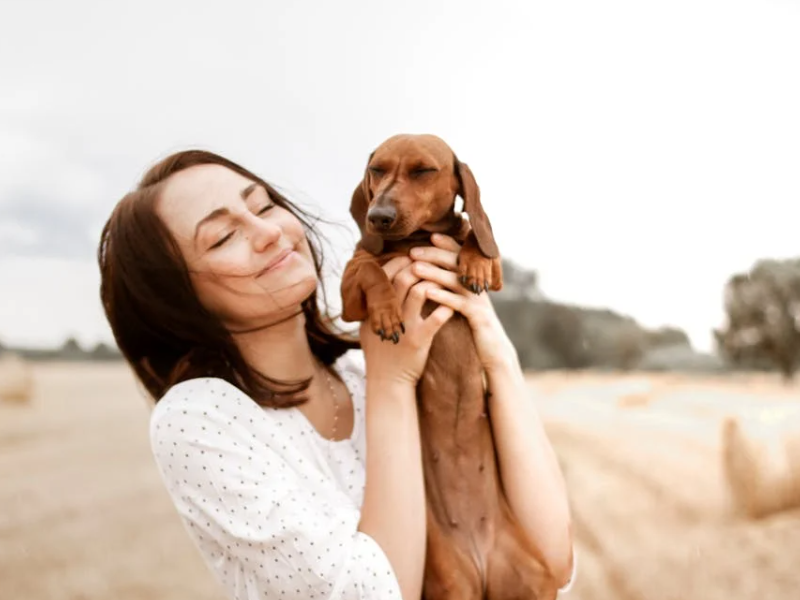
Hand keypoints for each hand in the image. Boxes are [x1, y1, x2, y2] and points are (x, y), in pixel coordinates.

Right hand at [360, 256, 453, 385]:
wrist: (387, 381)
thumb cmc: (380, 351)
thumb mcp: (368, 326)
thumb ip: (373, 306)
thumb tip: (377, 282)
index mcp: (375, 308)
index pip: (385, 275)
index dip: (399, 262)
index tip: (411, 257)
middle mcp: (388, 314)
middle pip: (404, 278)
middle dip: (419, 266)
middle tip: (431, 264)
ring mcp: (404, 326)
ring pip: (420, 292)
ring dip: (434, 282)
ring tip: (443, 281)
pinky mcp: (419, 340)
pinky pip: (436, 318)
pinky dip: (446, 308)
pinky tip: (451, 306)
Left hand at [409, 234, 516, 371]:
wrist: (494, 352)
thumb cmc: (474, 328)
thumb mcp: (465, 304)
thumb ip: (455, 288)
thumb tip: (435, 274)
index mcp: (474, 282)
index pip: (461, 257)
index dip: (447, 245)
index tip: (429, 236)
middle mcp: (478, 287)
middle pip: (458, 263)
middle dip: (435, 254)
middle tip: (413, 251)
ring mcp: (480, 301)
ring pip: (456, 281)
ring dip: (435, 273)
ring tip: (415, 268)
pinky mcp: (479, 317)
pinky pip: (459, 303)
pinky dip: (443, 296)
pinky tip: (427, 293)